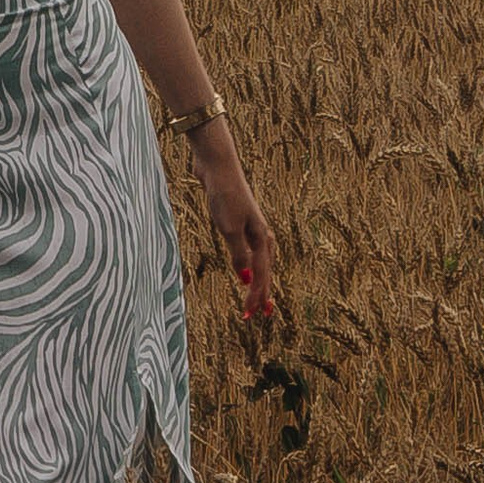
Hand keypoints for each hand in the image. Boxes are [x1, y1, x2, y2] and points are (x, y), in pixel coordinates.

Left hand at [201, 145, 278, 328]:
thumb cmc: (224, 195)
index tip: (251, 316)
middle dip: (262, 291)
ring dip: (259, 278)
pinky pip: (248, 248)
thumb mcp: (229, 228)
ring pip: (260, 259)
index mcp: (261, 238)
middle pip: (265, 268)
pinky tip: (244, 265)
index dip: (256, 296)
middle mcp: (260, 233)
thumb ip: (239, 254)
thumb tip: (247, 280)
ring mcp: (250, 225)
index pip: (261, 274)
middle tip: (261, 314)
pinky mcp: (238, 219)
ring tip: (258, 293)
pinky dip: (250, 262)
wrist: (218, 165)